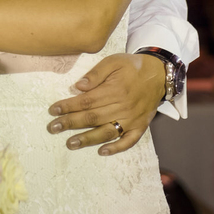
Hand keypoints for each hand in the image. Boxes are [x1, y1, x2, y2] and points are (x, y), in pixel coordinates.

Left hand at [46, 53, 165, 154]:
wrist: (160, 74)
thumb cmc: (132, 66)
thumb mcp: (113, 61)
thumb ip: (96, 74)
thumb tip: (78, 87)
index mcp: (114, 90)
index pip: (86, 101)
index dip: (68, 106)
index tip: (53, 110)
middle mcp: (123, 107)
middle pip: (93, 118)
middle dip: (70, 123)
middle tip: (53, 128)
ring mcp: (133, 119)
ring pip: (107, 132)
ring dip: (88, 139)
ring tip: (71, 144)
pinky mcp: (141, 126)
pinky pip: (129, 141)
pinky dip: (116, 148)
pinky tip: (102, 151)